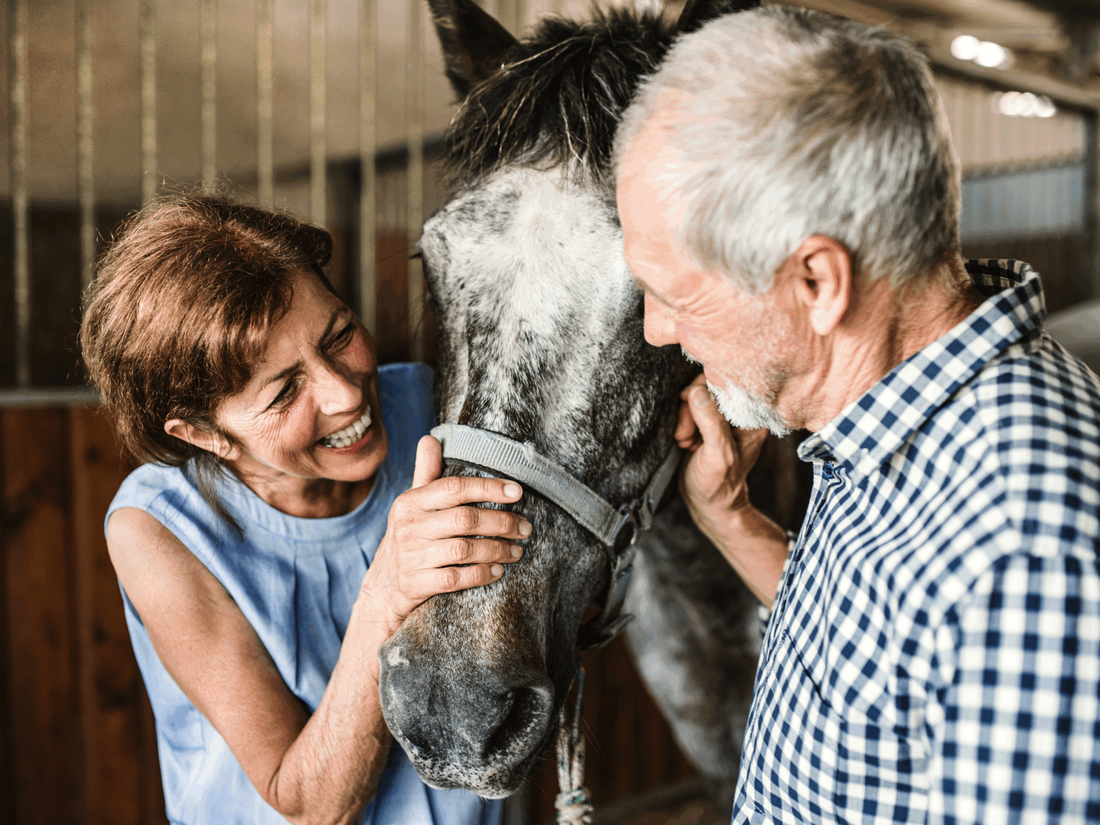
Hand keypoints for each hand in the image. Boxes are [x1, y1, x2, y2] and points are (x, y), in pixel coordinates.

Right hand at [361, 435, 528, 634]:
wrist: (380, 590)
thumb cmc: (406, 541)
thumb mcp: (410, 507)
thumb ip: (425, 474)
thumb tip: (429, 439)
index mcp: (410, 502)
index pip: (455, 488)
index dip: (488, 488)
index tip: (517, 492)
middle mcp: (409, 526)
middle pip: (465, 519)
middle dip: (501, 523)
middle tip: (525, 528)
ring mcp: (411, 557)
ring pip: (464, 549)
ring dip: (497, 550)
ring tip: (517, 551)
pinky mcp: (415, 584)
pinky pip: (455, 578)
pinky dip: (480, 574)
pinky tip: (497, 572)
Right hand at [675, 373, 768, 536]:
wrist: (709, 503)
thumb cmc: (718, 486)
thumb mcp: (717, 456)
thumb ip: (711, 423)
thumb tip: (698, 391)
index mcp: (753, 418)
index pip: (731, 381)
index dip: (706, 389)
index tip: (690, 406)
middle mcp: (741, 413)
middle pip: (711, 385)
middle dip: (692, 406)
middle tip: (686, 434)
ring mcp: (724, 416)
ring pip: (698, 394)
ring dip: (685, 416)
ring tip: (686, 441)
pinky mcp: (709, 420)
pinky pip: (691, 405)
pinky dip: (683, 420)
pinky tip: (686, 440)